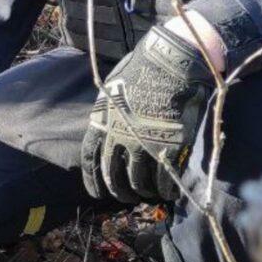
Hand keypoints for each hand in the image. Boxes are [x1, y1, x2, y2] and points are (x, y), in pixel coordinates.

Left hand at [81, 26, 214, 203]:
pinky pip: (165, 181)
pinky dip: (166, 190)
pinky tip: (168, 191)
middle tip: (127, 197)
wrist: (171, 63)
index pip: (90, 160)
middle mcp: (119, 139)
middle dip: (119, 192)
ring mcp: (144, 146)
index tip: (98, 192)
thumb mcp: (112, 90)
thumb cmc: (141, 70)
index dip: (93, 180)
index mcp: (102, 123)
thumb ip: (107, 115)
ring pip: (140, 183)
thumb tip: (106, 129)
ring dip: (144, 192)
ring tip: (150, 193)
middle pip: (114, 178)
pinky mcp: (169, 149)